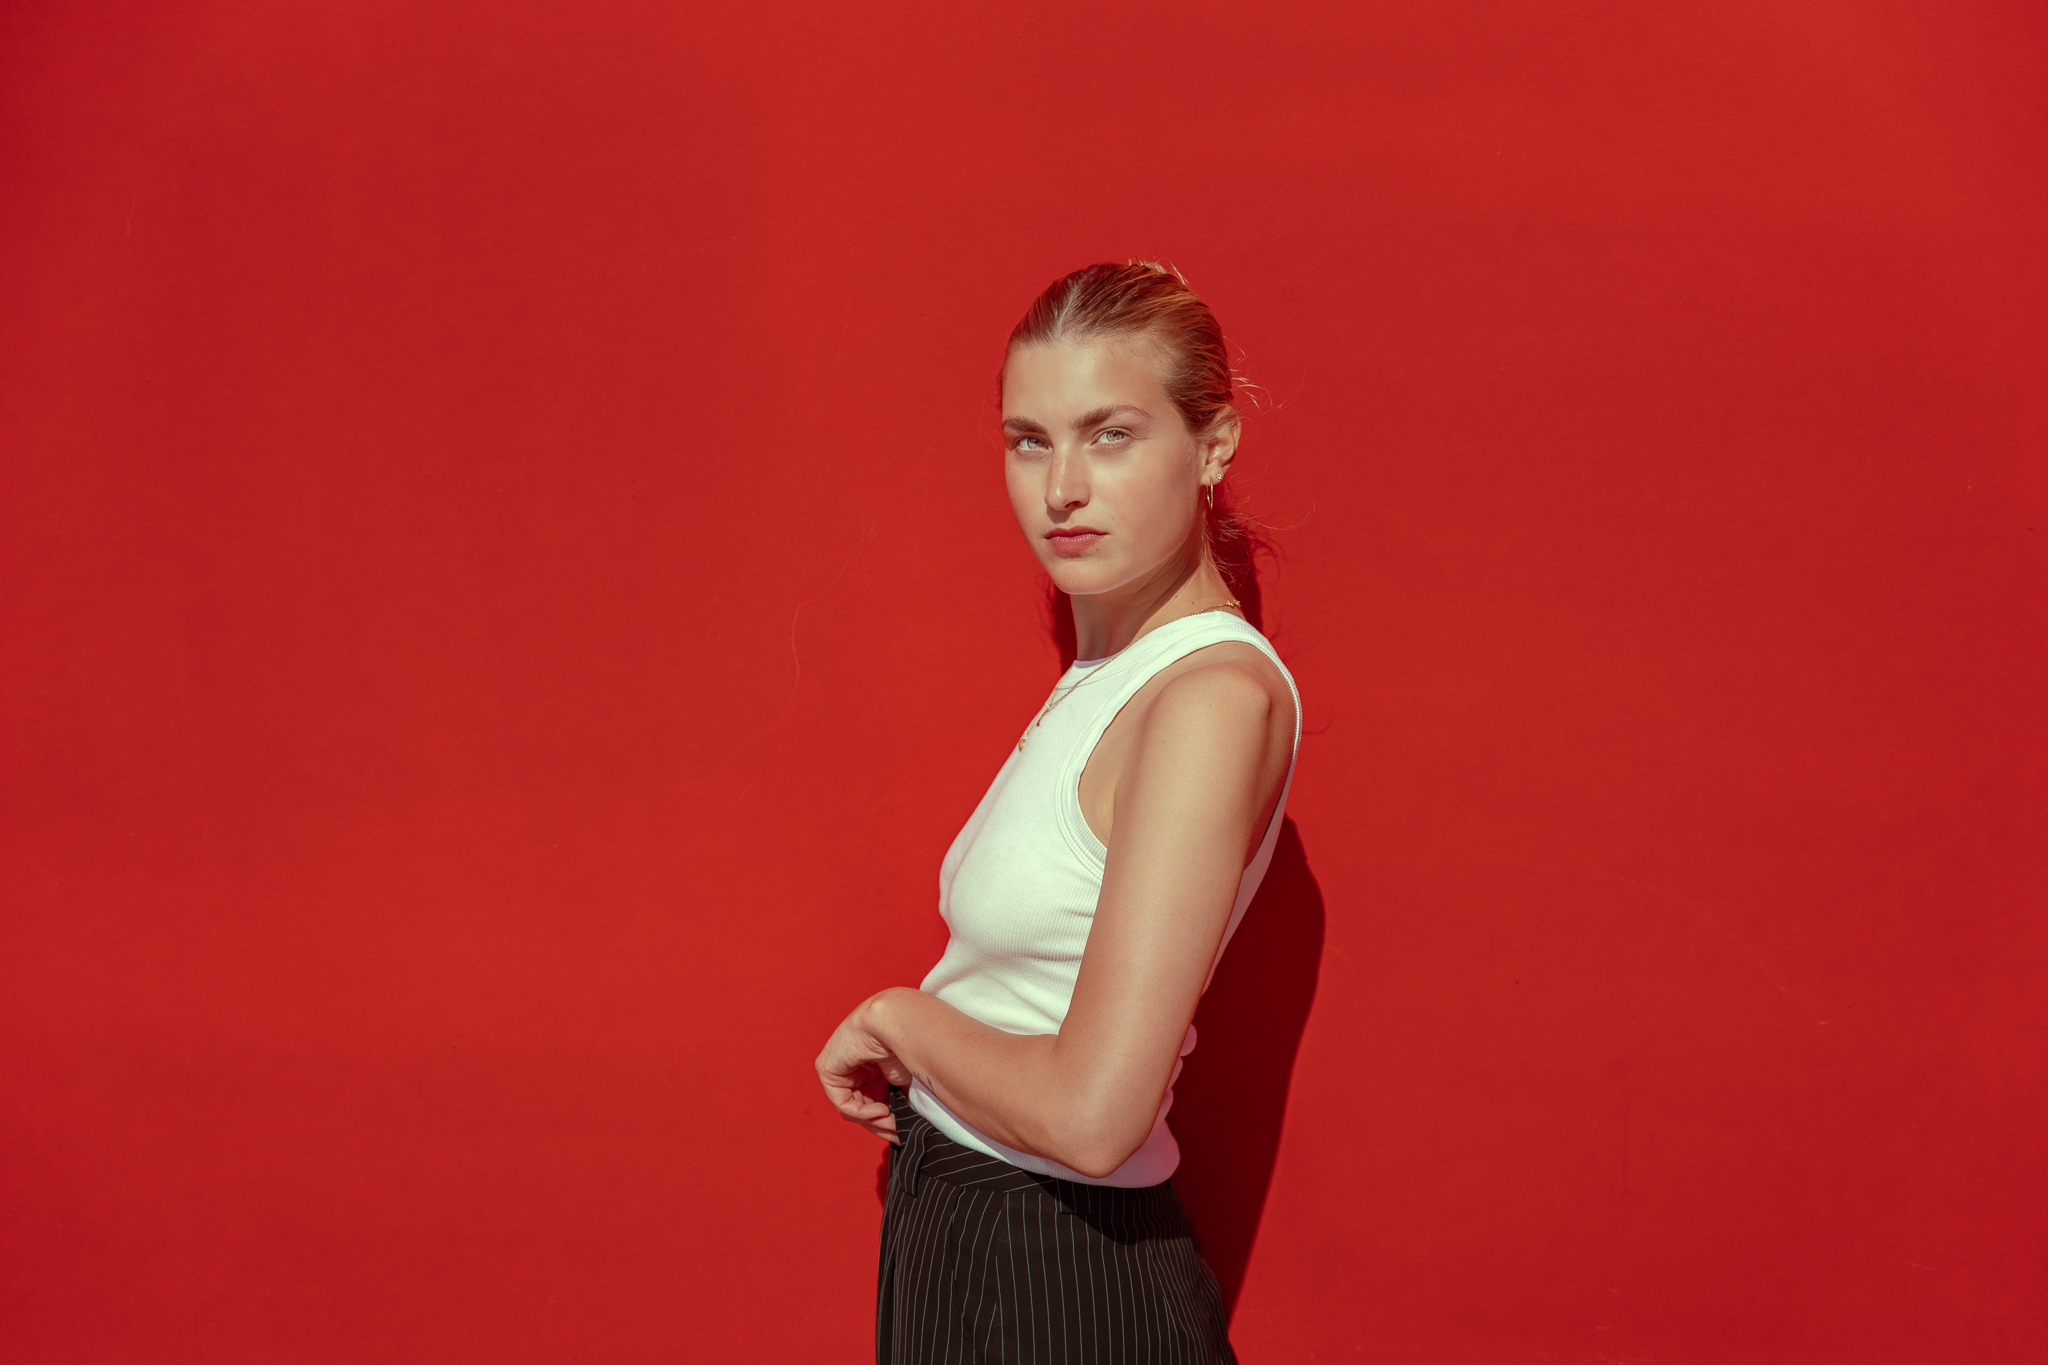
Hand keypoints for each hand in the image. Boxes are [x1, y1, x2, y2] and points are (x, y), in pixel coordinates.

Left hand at [815, 990, 914, 1142]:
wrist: (896, 1023)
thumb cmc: (906, 1044)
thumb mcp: (903, 1082)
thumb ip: (898, 1103)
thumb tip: (902, 1130)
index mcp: (871, 1069)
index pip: (872, 1102)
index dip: (886, 1120)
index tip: (901, 1132)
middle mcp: (854, 1069)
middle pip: (861, 1108)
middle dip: (880, 1124)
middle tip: (897, 1133)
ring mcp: (839, 1069)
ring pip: (851, 1109)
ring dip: (873, 1120)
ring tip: (892, 1121)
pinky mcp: (827, 1069)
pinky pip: (842, 1102)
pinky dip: (862, 1111)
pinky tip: (881, 1110)